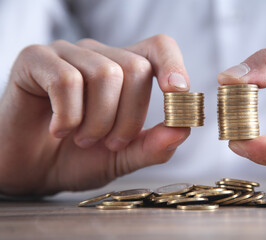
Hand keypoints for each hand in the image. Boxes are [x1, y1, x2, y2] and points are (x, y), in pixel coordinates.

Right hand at [0, 34, 189, 195]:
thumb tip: (183, 129)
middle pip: (135, 68)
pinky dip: (68, 116)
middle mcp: (98, 55)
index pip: (159, 47)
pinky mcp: (35, 59)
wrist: (30, 169)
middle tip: (109, 142)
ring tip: (82, 138)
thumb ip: (153, 145)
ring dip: (97, 121)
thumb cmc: (77, 158)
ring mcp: (67, 54)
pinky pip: (66, 80)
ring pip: (104, 74)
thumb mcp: (122, 157)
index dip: (173, 65)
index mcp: (124, 71)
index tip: (177, 92)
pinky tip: (58, 130)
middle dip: (128, 118)